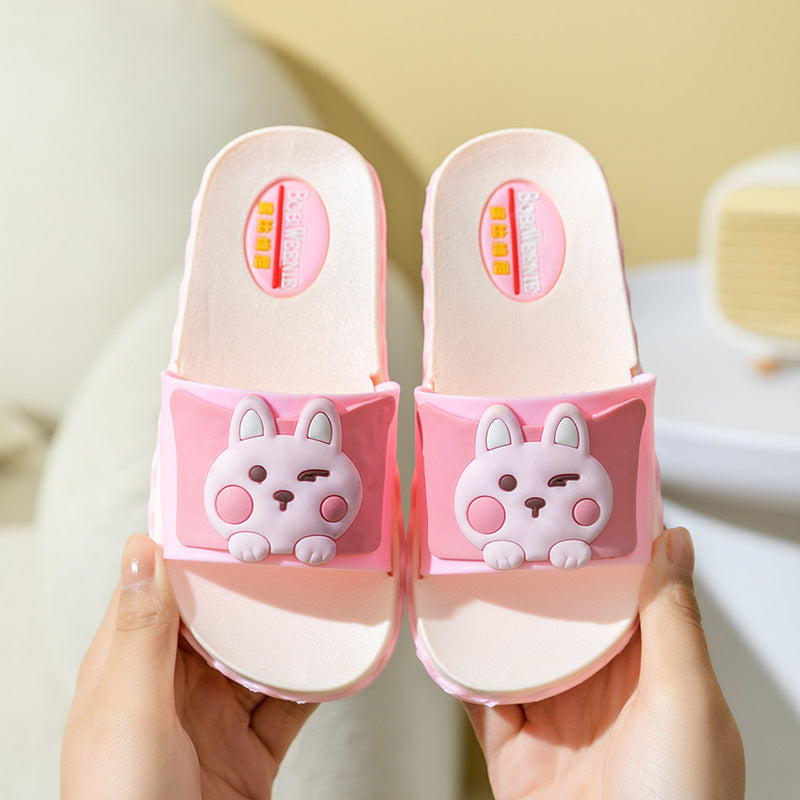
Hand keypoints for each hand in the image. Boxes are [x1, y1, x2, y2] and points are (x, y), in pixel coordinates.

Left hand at [61, 535, 315, 799]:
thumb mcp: (130, 712)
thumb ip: (142, 633)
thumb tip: (141, 548)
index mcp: (131, 666)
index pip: (161, 588)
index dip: (192, 547)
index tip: (233, 509)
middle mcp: (173, 686)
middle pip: (220, 616)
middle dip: (255, 582)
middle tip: (294, 542)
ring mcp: (214, 717)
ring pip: (259, 653)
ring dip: (290, 626)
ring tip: (324, 589)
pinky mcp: (250, 749)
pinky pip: (288, 702)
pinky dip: (313, 679)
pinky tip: (334, 656)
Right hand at [465, 527, 744, 799]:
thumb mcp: (688, 700)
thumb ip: (671, 618)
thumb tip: (676, 543)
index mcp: (653, 673)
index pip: (625, 593)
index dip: (602, 548)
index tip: (577, 502)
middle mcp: (603, 691)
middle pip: (564, 616)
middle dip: (540, 574)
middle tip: (514, 523)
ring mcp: (556, 717)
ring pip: (520, 647)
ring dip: (497, 613)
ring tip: (474, 566)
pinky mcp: (513, 748)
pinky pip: (480, 694)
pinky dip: (462, 663)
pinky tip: (449, 630)